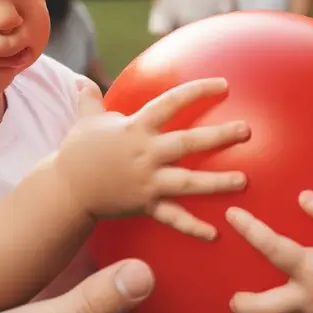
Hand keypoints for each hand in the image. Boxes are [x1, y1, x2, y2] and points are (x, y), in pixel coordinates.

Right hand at [56, 80, 249, 238]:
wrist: (65, 190)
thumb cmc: (78, 152)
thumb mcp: (85, 120)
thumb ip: (91, 99)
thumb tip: (82, 79)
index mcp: (136, 128)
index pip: (171, 103)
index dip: (198, 91)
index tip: (224, 84)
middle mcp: (145, 153)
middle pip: (187, 143)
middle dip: (219, 136)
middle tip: (247, 130)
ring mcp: (146, 181)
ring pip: (187, 182)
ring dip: (217, 182)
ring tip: (244, 180)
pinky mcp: (145, 205)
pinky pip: (172, 218)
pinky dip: (192, 227)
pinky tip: (214, 233)